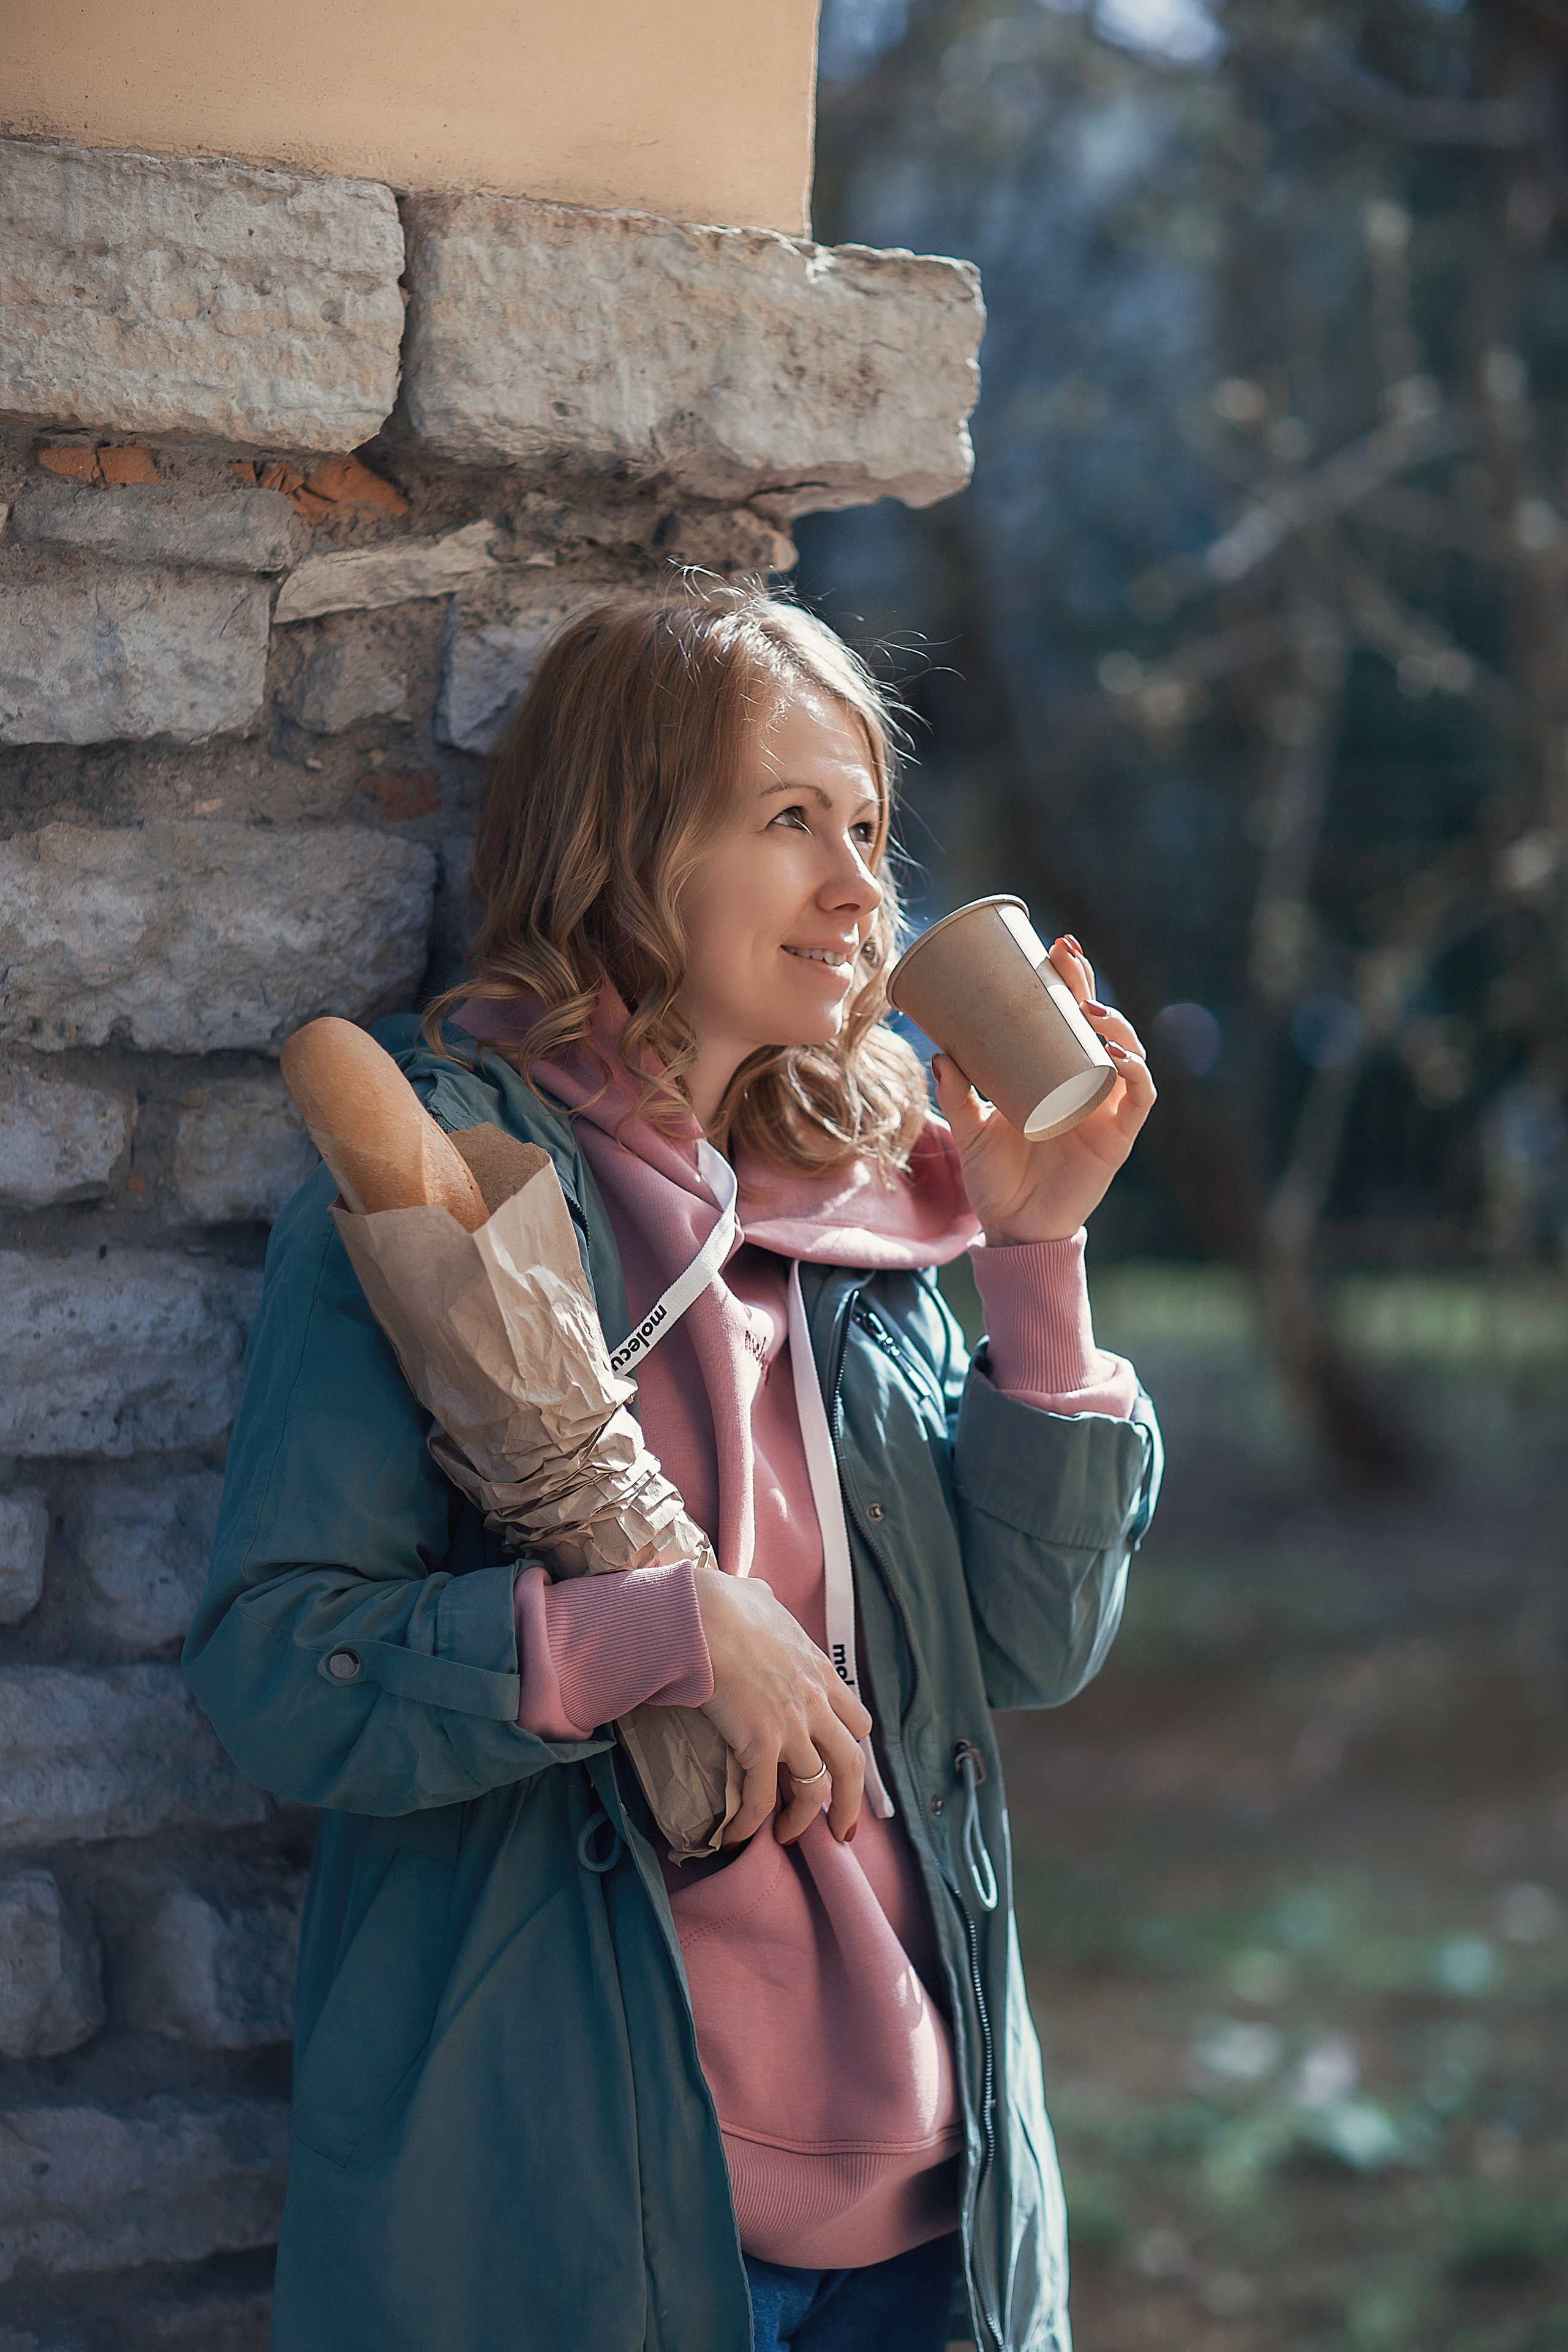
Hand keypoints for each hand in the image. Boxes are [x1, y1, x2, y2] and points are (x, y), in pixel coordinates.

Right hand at [691, 1566, 870, 1847]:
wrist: (702, 1616)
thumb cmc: (724, 1602)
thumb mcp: (762, 1598)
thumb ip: (768, 1604)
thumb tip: (757, 1595)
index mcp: (820, 1671)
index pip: (856, 1720)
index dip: (851, 1748)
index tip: (842, 1768)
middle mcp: (815, 1703)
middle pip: (852, 1764)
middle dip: (850, 1802)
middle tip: (841, 1829)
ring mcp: (791, 1725)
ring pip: (816, 1789)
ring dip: (804, 1821)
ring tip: (787, 1837)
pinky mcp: (761, 1743)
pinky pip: (763, 1798)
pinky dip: (752, 1824)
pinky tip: (737, 1836)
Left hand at [931, 935, 1155, 1244]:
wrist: (1012, 1229)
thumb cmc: (996, 1178)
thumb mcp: (969, 1130)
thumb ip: (956, 1094)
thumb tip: (940, 1053)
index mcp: (1057, 1075)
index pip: (1070, 1018)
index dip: (1069, 982)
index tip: (1055, 947)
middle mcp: (1088, 1085)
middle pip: (1101, 1025)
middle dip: (1089, 987)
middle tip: (1067, 959)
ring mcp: (1106, 1110)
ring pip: (1128, 1053)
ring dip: (1115, 1025)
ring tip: (1089, 1009)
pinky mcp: (1116, 1139)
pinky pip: (1138, 1099)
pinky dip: (1134, 1074)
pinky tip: (1119, 1055)